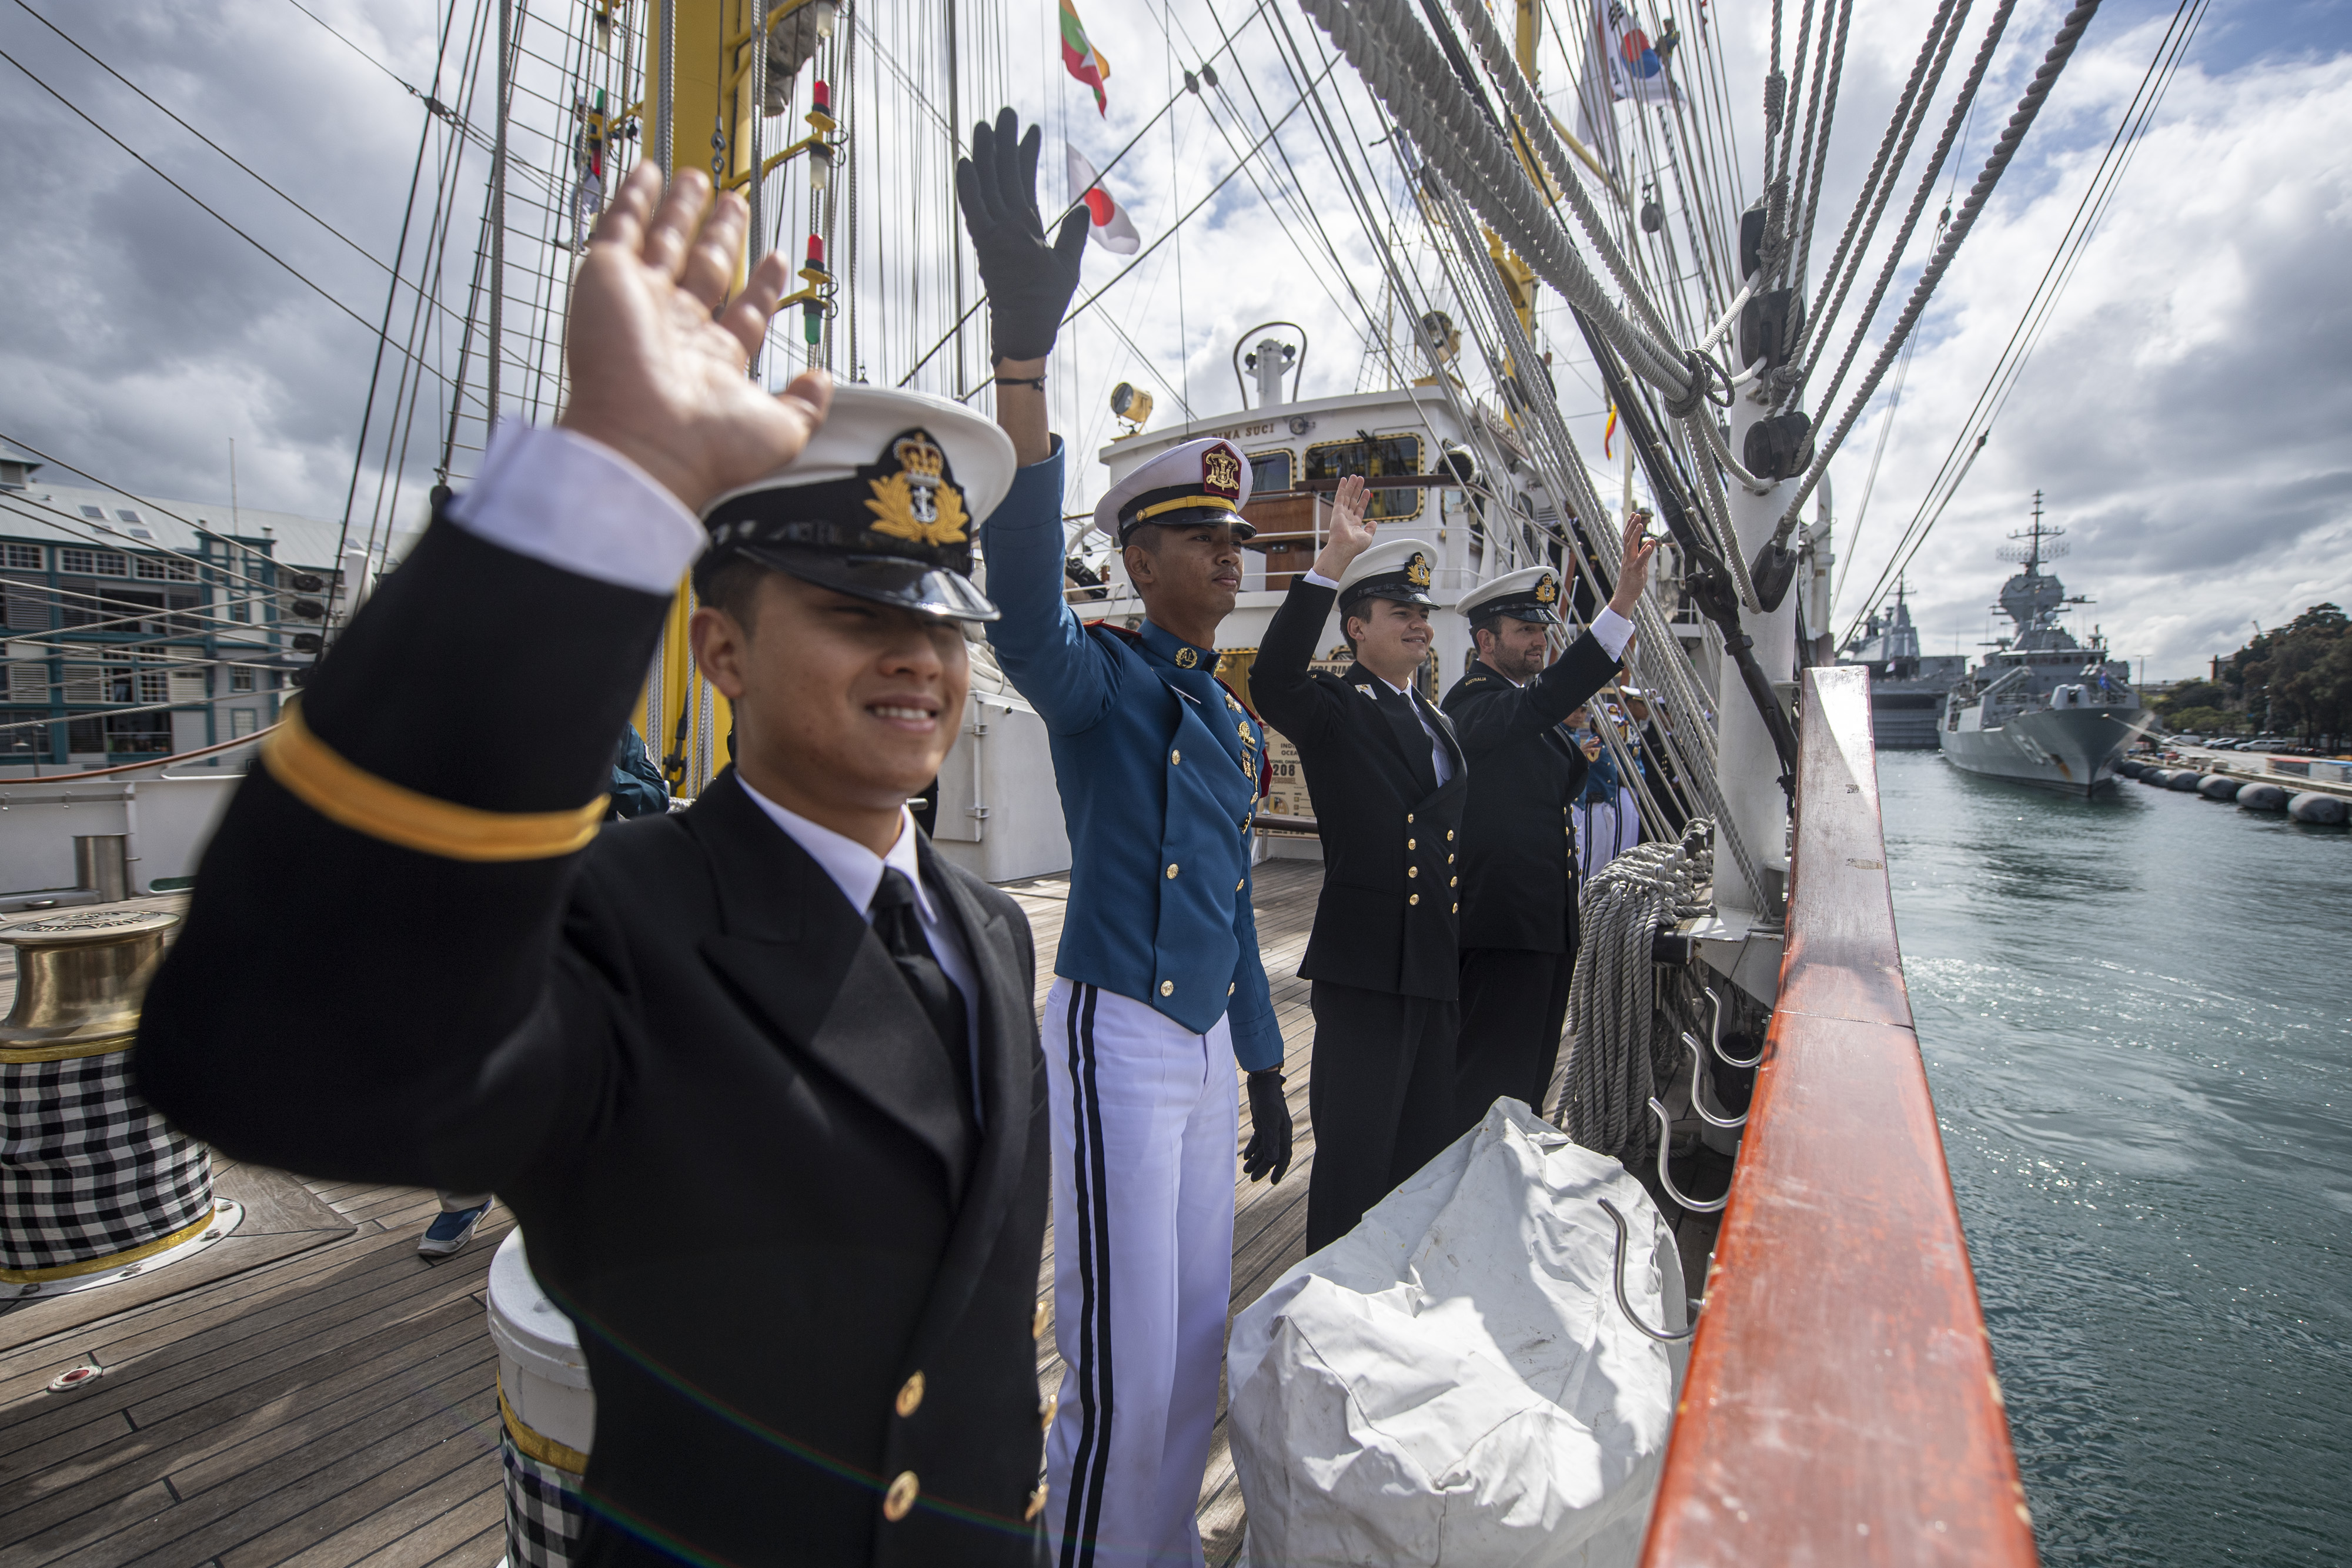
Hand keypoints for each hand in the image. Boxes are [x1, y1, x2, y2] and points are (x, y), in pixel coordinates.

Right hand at [559, 163, 830, 512]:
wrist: (645, 443)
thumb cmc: (706, 447)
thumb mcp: (782, 430)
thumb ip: (807, 403)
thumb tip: (822, 378)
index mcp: (713, 359)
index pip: (743, 310)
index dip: (761, 284)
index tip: (775, 258)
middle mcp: (677, 328)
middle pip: (705, 268)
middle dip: (722, 236)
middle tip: (736, 204)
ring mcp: (642, 300)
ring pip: (666, 240)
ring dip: (683, 210)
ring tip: (698, 179)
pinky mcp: (608, 277)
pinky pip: (620, 226)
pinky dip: (634, 198)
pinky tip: (648, 174)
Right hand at [956, 107, 1088, 362]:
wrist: (1028, 329)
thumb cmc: (1046, 302)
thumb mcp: (1067, 263)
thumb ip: (1074, 233)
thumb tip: (1087, 206)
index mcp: (1025, 227)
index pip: (1024, 182)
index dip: (1027, 154)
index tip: (1031, 128)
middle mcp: (1006, 225)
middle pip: (1005, 175)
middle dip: (1005, 142)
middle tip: (1005, 111)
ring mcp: (994, 233)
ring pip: (990, 185)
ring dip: (989, 155)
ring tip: (987, 123)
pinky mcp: (986, 244)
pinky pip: (975, 211)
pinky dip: (970, 187)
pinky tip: (966, 161)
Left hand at [1241, 1069, 1292, 1183]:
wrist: (1261, 1081)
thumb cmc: (1267, 1099)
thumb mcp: (1268, 1120)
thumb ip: (1270, 1139)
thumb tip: (1273, 1159)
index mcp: (1285, 1132)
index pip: (1284, 1155)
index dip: (1279, 1169)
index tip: (1273, 1182)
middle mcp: (1280, 1131)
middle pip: (1272, 1154)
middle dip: (1262, 1167)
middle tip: (1252, 1179)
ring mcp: (1271, 1127)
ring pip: (1264, 1148)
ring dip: (1256, 1159)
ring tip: (1245, 1170)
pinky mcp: (1262, 1122)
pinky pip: (1259, 1140)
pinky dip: (1253, 1148)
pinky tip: (1245, 1156)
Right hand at [1308, 475, 1374, 579]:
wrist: (1344, 547)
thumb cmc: (1354, 546)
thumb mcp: (1367, 537)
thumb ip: (1371, 529)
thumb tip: (1374, 522)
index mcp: (1354, 523)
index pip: (1360, 508)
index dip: (1364, 499)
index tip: (1367, 491)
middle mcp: (1347, 517)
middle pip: (1353, 499)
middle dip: (1357, 489)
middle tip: (1360, 479)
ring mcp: (1341, 513)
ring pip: (1347, 496)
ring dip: (1351, 486)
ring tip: (1355, 476)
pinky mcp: (1337, 510)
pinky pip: (1340, 496)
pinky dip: (1342, 487)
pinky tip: (1344, 480)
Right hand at [1606, 509, 1659, 617]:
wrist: (1625, 595)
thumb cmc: (1633, 580)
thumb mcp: (1641, 564)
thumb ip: (1645, 553)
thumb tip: (1650, 541)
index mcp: (1628, 554)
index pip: (1628, 537)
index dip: (1631, 526)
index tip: (1634, 515)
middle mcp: (1627, 557)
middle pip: (1628, 538)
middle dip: (1632, 526)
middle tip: (1636, 515)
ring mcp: (1630, 564)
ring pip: (1631, 547)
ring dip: (1635, 535)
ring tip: (1640, 525)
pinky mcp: (1635, 571)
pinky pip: (1640, 561)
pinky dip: (1644, 552)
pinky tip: (1649, 545)